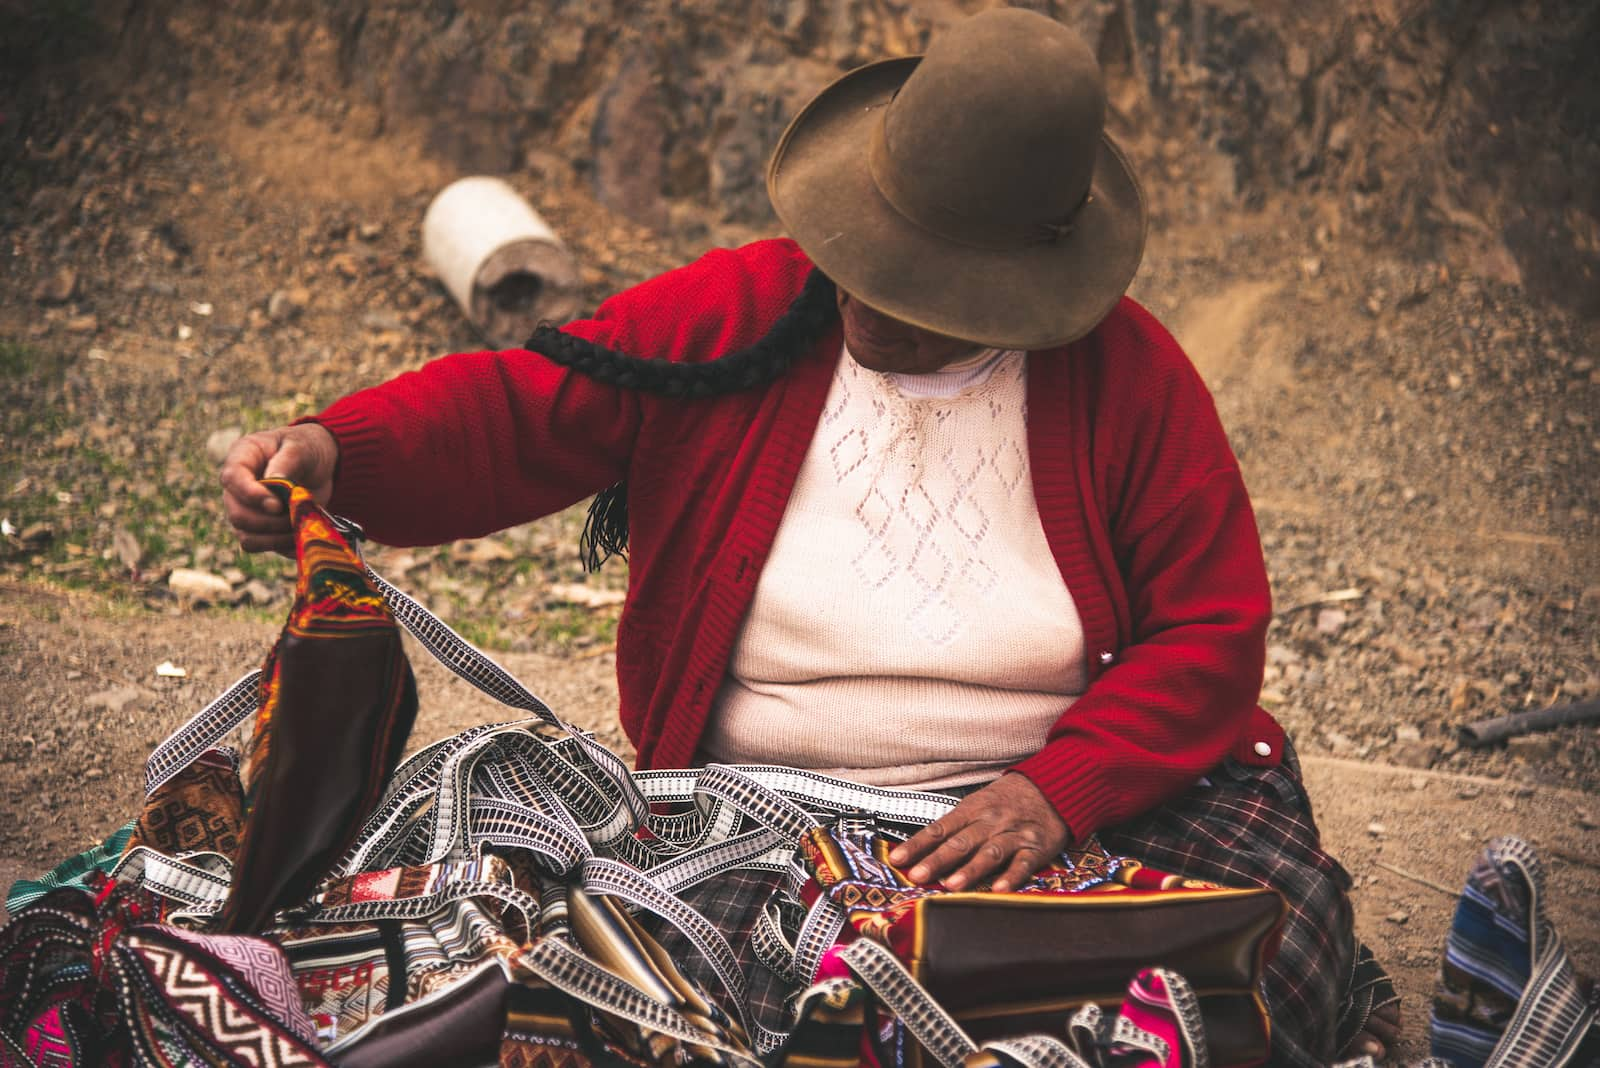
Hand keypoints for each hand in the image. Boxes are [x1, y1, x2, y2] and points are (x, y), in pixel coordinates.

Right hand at [219, 423, 338, 553]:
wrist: (318, 464)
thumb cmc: (304, 448)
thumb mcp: (299, 447)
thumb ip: (286, 462)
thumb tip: (273, 482)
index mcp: (241, 459)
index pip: (232, 479)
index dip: (252, 496)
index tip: (277, 505)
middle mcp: (237, 489)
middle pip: (238, 516)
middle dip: (269, 522)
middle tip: (297, 515)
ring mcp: (246, 511)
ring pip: (247, 538)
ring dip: (277, 538)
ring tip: (302, 526)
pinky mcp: (261, 529)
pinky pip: (264, 547)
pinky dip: (283, 547)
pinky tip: (303, 537)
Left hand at [888, 772, 1069, 891]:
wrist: (1052, 787)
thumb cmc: (1007, 800)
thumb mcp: (978, 804)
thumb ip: (955, 827)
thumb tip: (921, 851)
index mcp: (971, 810)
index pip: (939, 829)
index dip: (917, 845)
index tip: (897, 860)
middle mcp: (990, 821)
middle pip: (960, 842)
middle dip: (937, 860)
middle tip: (917, 876)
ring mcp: (1013, 834)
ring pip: (989, 853)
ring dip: (969, 870)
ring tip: (950, 886)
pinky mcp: (1036, 847)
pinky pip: (1023, 863)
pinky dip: (1011, 876)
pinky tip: (998, 889)